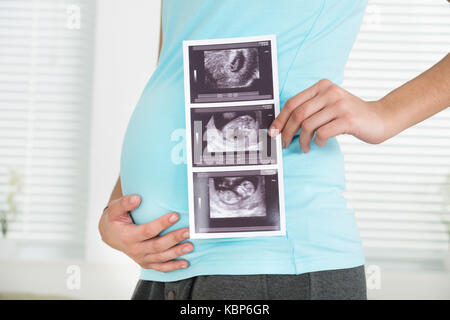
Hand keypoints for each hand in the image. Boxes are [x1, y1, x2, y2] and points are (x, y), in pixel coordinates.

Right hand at [98, 194, 192, 271]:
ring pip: (161, 257)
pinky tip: (186, 263)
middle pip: (157, 246)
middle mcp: (135, 250)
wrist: (110, 235)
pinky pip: (161, 267)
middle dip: (174, 238)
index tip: (175, 215)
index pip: (147, 231)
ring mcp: (141, 258)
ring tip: (190, 246)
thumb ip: (124, 203)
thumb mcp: (115, 209)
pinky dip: (174, 267)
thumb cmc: (115, 220)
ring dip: (177, 252)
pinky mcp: (146, 263)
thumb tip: (137, 198)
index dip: (162, 224)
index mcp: (128, 236)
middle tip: (189, 231)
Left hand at [269, 79, 387, 152]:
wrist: (380, 118)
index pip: (293, 102)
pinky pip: (322, 133)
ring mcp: (340, 105)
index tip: (274, 131)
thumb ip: (311, 109)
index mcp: (322, 86)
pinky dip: (318, 142)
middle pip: (298, 114)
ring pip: (308, 125)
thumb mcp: (329, 104)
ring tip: (306, 147)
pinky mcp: (348, 119)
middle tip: (285, 143)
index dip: (280, 119)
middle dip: (287, 132)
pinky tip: (320, 143)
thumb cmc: (350, 115)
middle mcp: (330, 92)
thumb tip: (284, 125)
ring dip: (303, 141)